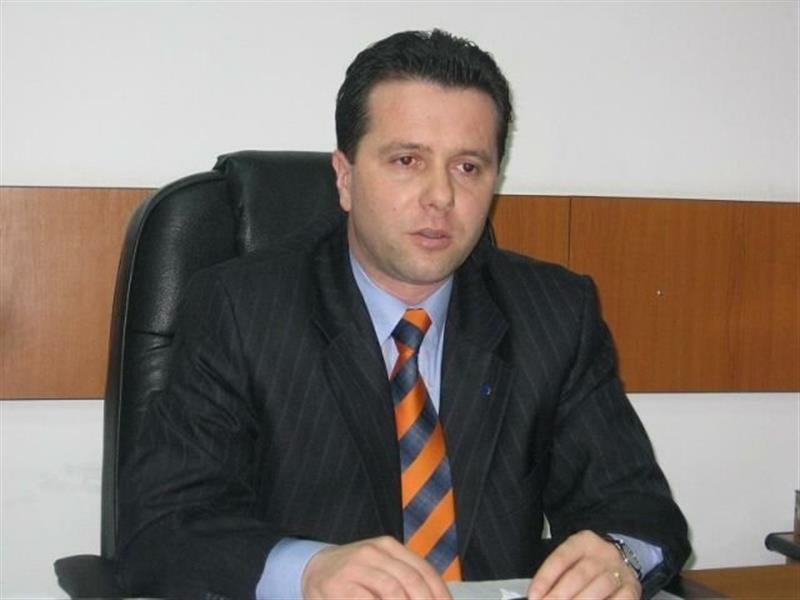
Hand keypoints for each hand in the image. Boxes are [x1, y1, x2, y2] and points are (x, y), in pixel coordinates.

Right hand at [301, 535, 452, 598]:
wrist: (313, 570)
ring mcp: (355, 567)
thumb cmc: (354, 574)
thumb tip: (434, 599)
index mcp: (388, 546)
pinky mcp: (339, 586)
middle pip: (411, 580)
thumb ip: (404, 580)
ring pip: (392, 591)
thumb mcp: (380, 567)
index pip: (423, 570)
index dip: (440, 593)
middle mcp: (373, 551)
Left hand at [528, 530, 641, 599]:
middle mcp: (603, 553)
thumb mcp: (573, 558)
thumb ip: (557, 574)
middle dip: (560, 595)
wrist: (622, 560)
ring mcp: (619, 570)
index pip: (561, 558)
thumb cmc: (588, 563)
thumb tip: (539, 594)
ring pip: (600, 587)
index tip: (534, 596)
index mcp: (583, 542)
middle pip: (579, 575)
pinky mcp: (632, 588)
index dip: (545, 579)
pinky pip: (620, 599)